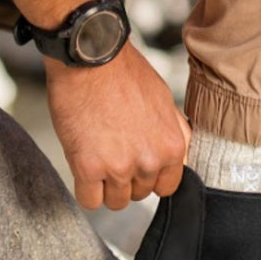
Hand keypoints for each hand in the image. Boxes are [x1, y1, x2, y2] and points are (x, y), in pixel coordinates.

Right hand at [46, 41, 191, 209]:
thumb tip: (177, 155)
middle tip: (113, 154)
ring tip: (97, 158)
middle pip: (140, 194)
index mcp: (172, 146)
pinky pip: (90, 201)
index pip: (167, 187)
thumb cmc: (124, 72)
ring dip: (105, 186)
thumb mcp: (164, 102)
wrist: (92, 57)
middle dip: (127, 179)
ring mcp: (119, 167)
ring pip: (116, 202)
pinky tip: (83, 168)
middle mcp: (150, 161)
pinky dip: (86, 189)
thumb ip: (172, 133)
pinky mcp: (88, 167)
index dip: (150, 178)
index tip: (138, 168)